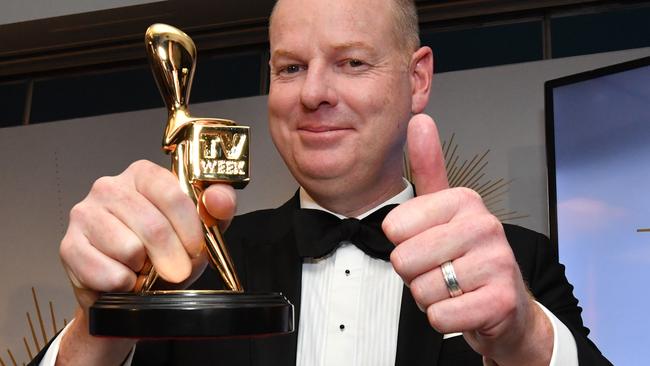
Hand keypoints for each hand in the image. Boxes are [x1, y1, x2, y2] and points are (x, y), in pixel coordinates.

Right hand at [56, 160, 235, 364]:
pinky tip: (124, 279)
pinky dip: (123, 284)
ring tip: (143, 268)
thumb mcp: (201, 229)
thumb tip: (218, 197)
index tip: (196, 251)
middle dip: (171, 257)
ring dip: (144, 270)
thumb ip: (218, 209)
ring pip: (129, 250)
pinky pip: (106, 272)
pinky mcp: (68, 245)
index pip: (171, 194)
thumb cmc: (167, 252)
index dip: (188, 229)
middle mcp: (110, 186)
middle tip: (175, 272)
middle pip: (152, 225)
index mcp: (143, 174)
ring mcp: (85, 214)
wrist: (131, 288)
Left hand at [382, 115, 552, 365]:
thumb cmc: (467, 257)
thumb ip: (429, 168)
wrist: (507, 306)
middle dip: (415, 275)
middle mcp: (484, 225)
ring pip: (420, 290)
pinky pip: (439, 316)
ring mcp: (497, 262)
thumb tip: (419, 119)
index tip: (429, 244)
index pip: (393, 227)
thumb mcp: (445, 210)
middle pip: (404, 260)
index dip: (403, 244)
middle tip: (442, 271)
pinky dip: (444, 319)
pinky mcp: (501, 300)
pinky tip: (465, 306)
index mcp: (464, 200)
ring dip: (430, 297)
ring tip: (455, 288)